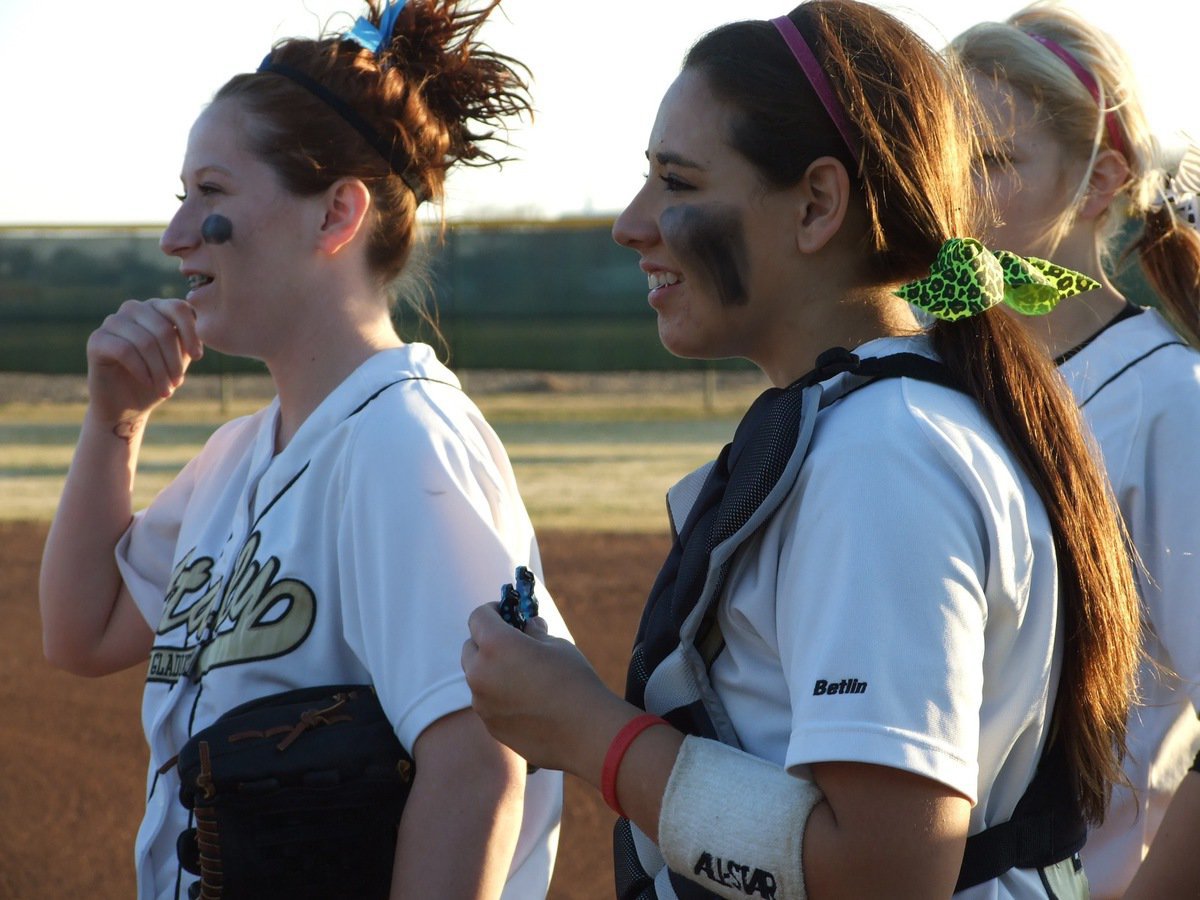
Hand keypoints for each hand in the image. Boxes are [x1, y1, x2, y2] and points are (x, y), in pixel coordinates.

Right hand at [85, 298, 202, 426]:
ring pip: (145, 341)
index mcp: (156, 308)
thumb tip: (205, 326)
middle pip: (162, 328)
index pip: (178, 308)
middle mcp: (133, 309)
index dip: (191, 333)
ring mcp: (112, 322)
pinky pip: (125, 350)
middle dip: (174, 360)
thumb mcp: (180, 358)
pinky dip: (141, 370)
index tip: (197, 357)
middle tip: (177, 383)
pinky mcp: (96, 339)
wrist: (128, 405)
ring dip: (159, 370)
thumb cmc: (158, 379)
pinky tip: (148, 382)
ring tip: (166, 390)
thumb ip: (189, 339)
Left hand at [462, 603, 624, 775]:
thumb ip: (535, 633)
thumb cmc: (574, 681)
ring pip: (477, 677)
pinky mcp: (490, 726)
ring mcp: (482, 704)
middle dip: (486, 641)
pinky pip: (486, 702)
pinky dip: (498, 696)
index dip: (492, 610)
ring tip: (522, 675)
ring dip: (491, 670)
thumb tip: (529, 627)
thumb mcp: (557, 645)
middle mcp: (480, 673)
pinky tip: (527, 701)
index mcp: (496, 645)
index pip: (478, 617)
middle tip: (512, 642)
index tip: (506, 612)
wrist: (585, 733)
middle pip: (470, 648)